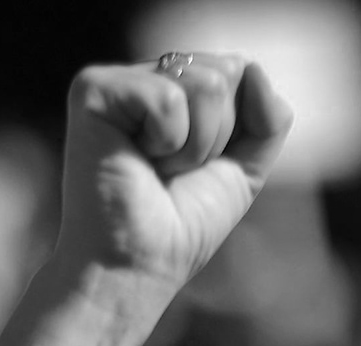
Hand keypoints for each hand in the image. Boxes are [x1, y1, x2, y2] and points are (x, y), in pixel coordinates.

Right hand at [0, 56, 292, 345]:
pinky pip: (169, 97)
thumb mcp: (243, 170)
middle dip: (216, 136)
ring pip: (203, 84)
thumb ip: (267, 121)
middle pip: (222, 73)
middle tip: (174, 170)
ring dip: (194, 145)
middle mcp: (146, 77)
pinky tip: (136, 159)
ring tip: (156, 167)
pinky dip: (168, 141)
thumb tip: (253, 67)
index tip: (197, 166)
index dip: (234, 128)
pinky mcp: (94, 89)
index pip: (236, 72)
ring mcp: (118, 80)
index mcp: (177, 89)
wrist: (138, 263)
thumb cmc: (182, 224)